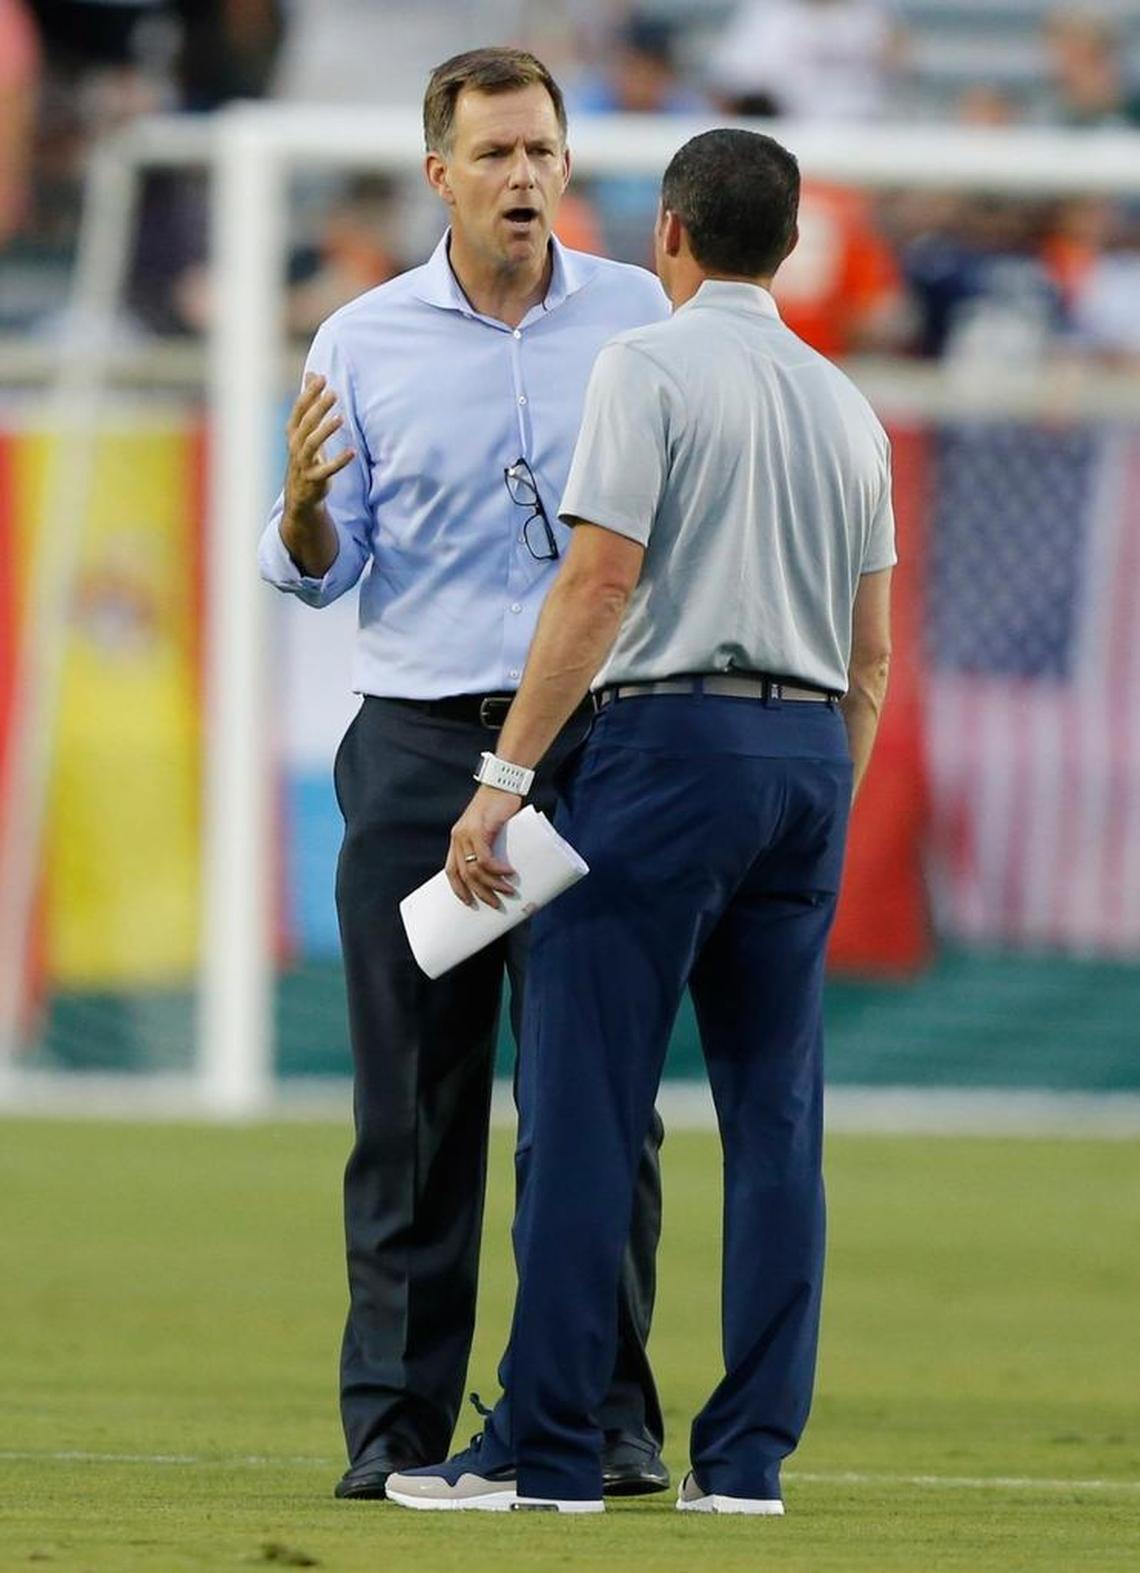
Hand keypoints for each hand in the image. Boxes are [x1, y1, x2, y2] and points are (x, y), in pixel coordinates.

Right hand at [284, 373, 355, 516]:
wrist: (300, 493)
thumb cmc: (306, 454)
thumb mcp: (306, 428)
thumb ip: (310, 402)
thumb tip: (312, 374)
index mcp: (293, 431)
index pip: (299, 409)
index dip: (309, 393)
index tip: (322, 378)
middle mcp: (296, 445)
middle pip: (306, 423)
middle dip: (318, 407)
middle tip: (334, 393)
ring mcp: (304, 462)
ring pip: (312, 444)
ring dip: (325, 430)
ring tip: (340, 418)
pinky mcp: (315, 478)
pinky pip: (327, 469)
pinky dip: (339, 461)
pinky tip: (352, 452)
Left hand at [446, 786, 522, 908]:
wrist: (501, 785)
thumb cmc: (499, 808)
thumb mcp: (490, 830)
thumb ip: (490, 846)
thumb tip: (504, 870)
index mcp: (457, 840)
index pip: (451, 870)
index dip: (458, 889)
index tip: (469, 903)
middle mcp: (458, 838)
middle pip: (464, 874)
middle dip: (480, 893)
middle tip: (496, 904)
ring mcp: (466, 834)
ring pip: (475, 870)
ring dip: (492, 885)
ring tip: (508, 891)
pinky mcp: (479, 830)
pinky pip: (485, 858)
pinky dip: (497, 869)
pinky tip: (509, 873)